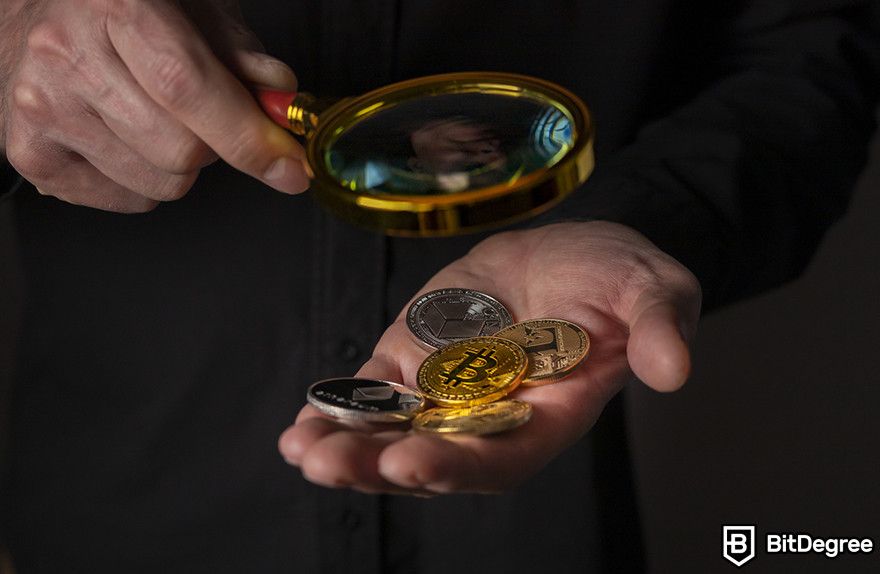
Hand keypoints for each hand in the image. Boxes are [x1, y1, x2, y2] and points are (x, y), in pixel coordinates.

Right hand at [0, 0, 307, 211]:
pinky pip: (130, 200)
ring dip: (179, 165)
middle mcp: (67, 56)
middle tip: (197, 113)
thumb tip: (282, 106)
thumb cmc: (117, 9)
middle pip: (182, 151)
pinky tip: (123, 137)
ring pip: (160, 183)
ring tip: (151, 118)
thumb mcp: (191, 8)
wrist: (34, 15)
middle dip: (213, 145)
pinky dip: (144, 180)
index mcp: (115, 6)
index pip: (188, 87)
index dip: (248, 136)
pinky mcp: (32, 154)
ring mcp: (42, 109)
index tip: (291, 167)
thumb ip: (240, 55)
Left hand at [278, 221, 701, 494]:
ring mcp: (447, 390)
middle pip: (433, 455)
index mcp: (549, 413)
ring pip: (392, 430)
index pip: (503, 456)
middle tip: (327, 462)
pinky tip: (300, 426)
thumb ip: (659, 326)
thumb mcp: (652, 289)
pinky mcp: (415, 357)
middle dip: (379, 463)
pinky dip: (339, 408)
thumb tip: (673, 368)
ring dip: (345, 446)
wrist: (569, 252)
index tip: (410, 462)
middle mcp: (492, 415)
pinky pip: (374, 391)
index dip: (458, 465)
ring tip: (300, 449)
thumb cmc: (617, 276)